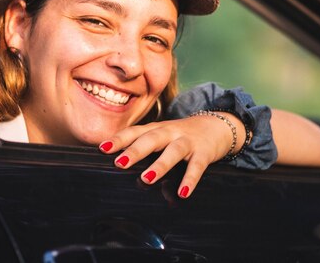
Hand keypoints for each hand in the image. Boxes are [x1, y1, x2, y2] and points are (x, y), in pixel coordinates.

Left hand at [98, 113, 244, 197]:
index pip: (135, 132)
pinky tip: (183, 193)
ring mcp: (187, 142)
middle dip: (135, 151)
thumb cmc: (182, 136)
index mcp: (157, 129)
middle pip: (151, 139)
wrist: (217, 125)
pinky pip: (197, 167)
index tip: (102, 148)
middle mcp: (170, 132)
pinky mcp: (204, 153)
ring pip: (173, 151)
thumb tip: (126, 174)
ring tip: (147, 178)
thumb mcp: (163, 137)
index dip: (119, 139)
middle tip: (119, 163)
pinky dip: (190, 179)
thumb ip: (146, 152)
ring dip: (160, 164)